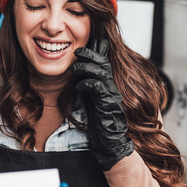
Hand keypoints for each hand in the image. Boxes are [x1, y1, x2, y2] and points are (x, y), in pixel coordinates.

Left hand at [73, 39, 133, 170]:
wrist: (111, 141)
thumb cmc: (101, 122)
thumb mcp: (92, 100)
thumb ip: (89, 87)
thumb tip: (81, 76)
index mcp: (108, 85)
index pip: (104, 63)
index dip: (97, 52)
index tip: (86, 45)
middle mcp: (111, 87)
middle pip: (103, 63)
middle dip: (90, 54)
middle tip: (77, 51)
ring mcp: (111, 94)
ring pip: (101, 72)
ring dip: (86, 67)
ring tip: (75, 67)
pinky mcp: (107, 103)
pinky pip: (97, 87)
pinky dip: (86, 84)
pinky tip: (78, 88)